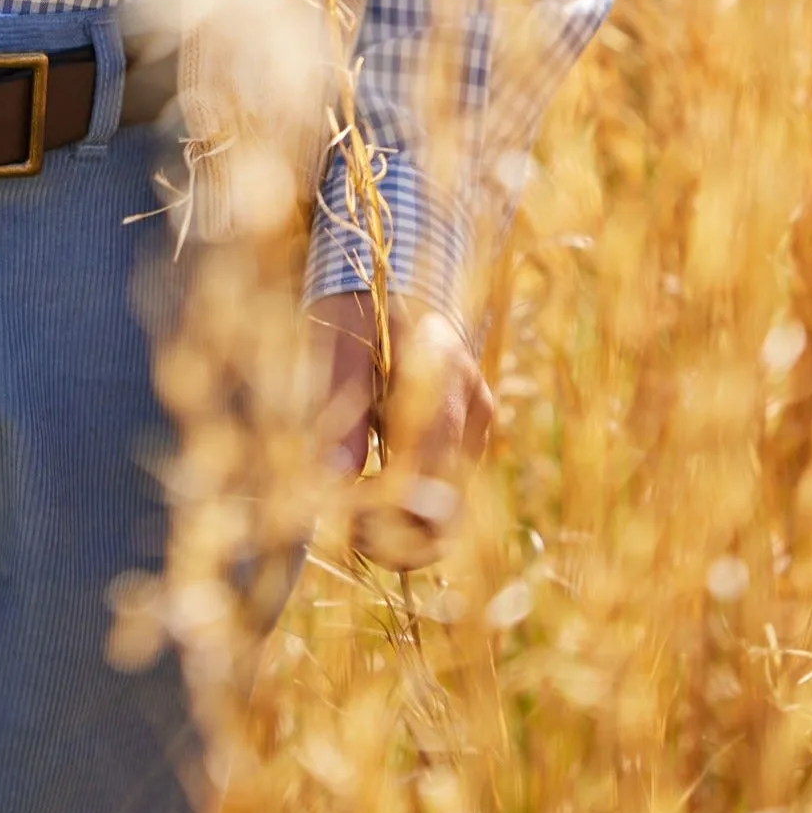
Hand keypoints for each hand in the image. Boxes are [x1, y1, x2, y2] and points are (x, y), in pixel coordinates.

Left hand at [312, 290, 493, 569]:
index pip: (425, 460)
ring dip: (408, 528)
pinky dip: (416, 509)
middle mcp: (472, 399)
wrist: (394, 276)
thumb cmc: (356, 306)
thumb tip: (332, 480)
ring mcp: (478, 419)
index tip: (342, 517)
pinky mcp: (472, 432)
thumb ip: (339, 410)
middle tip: (349, 535)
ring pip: (453, 503)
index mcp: (441, 368)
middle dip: (399, 532)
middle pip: (449, 498)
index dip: (386, 506)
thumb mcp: (336, 346)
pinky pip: (450, 489)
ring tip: (356, 526)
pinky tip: (377, 506)